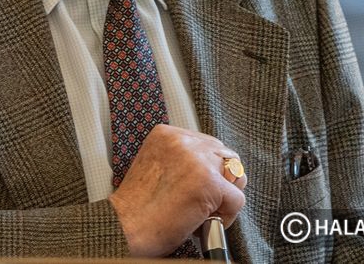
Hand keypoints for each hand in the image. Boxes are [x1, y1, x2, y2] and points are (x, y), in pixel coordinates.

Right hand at [107, 124, 246, 256]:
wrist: (126, 228)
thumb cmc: (138, 207)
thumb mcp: (155, 167)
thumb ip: (180, 160)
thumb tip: (213, 168)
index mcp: (166, 134)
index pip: (207, 143)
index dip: (208, 169)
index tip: (197, 187)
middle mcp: (182, 141)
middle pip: (225, 155)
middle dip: (221, 180)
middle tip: (205, 202)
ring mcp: (197, 160)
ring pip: (235, 175)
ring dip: (225, 196)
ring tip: (204, 212)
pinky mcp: (209, 183)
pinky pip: (237, 199)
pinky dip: (227, 216)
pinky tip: (205, 223)